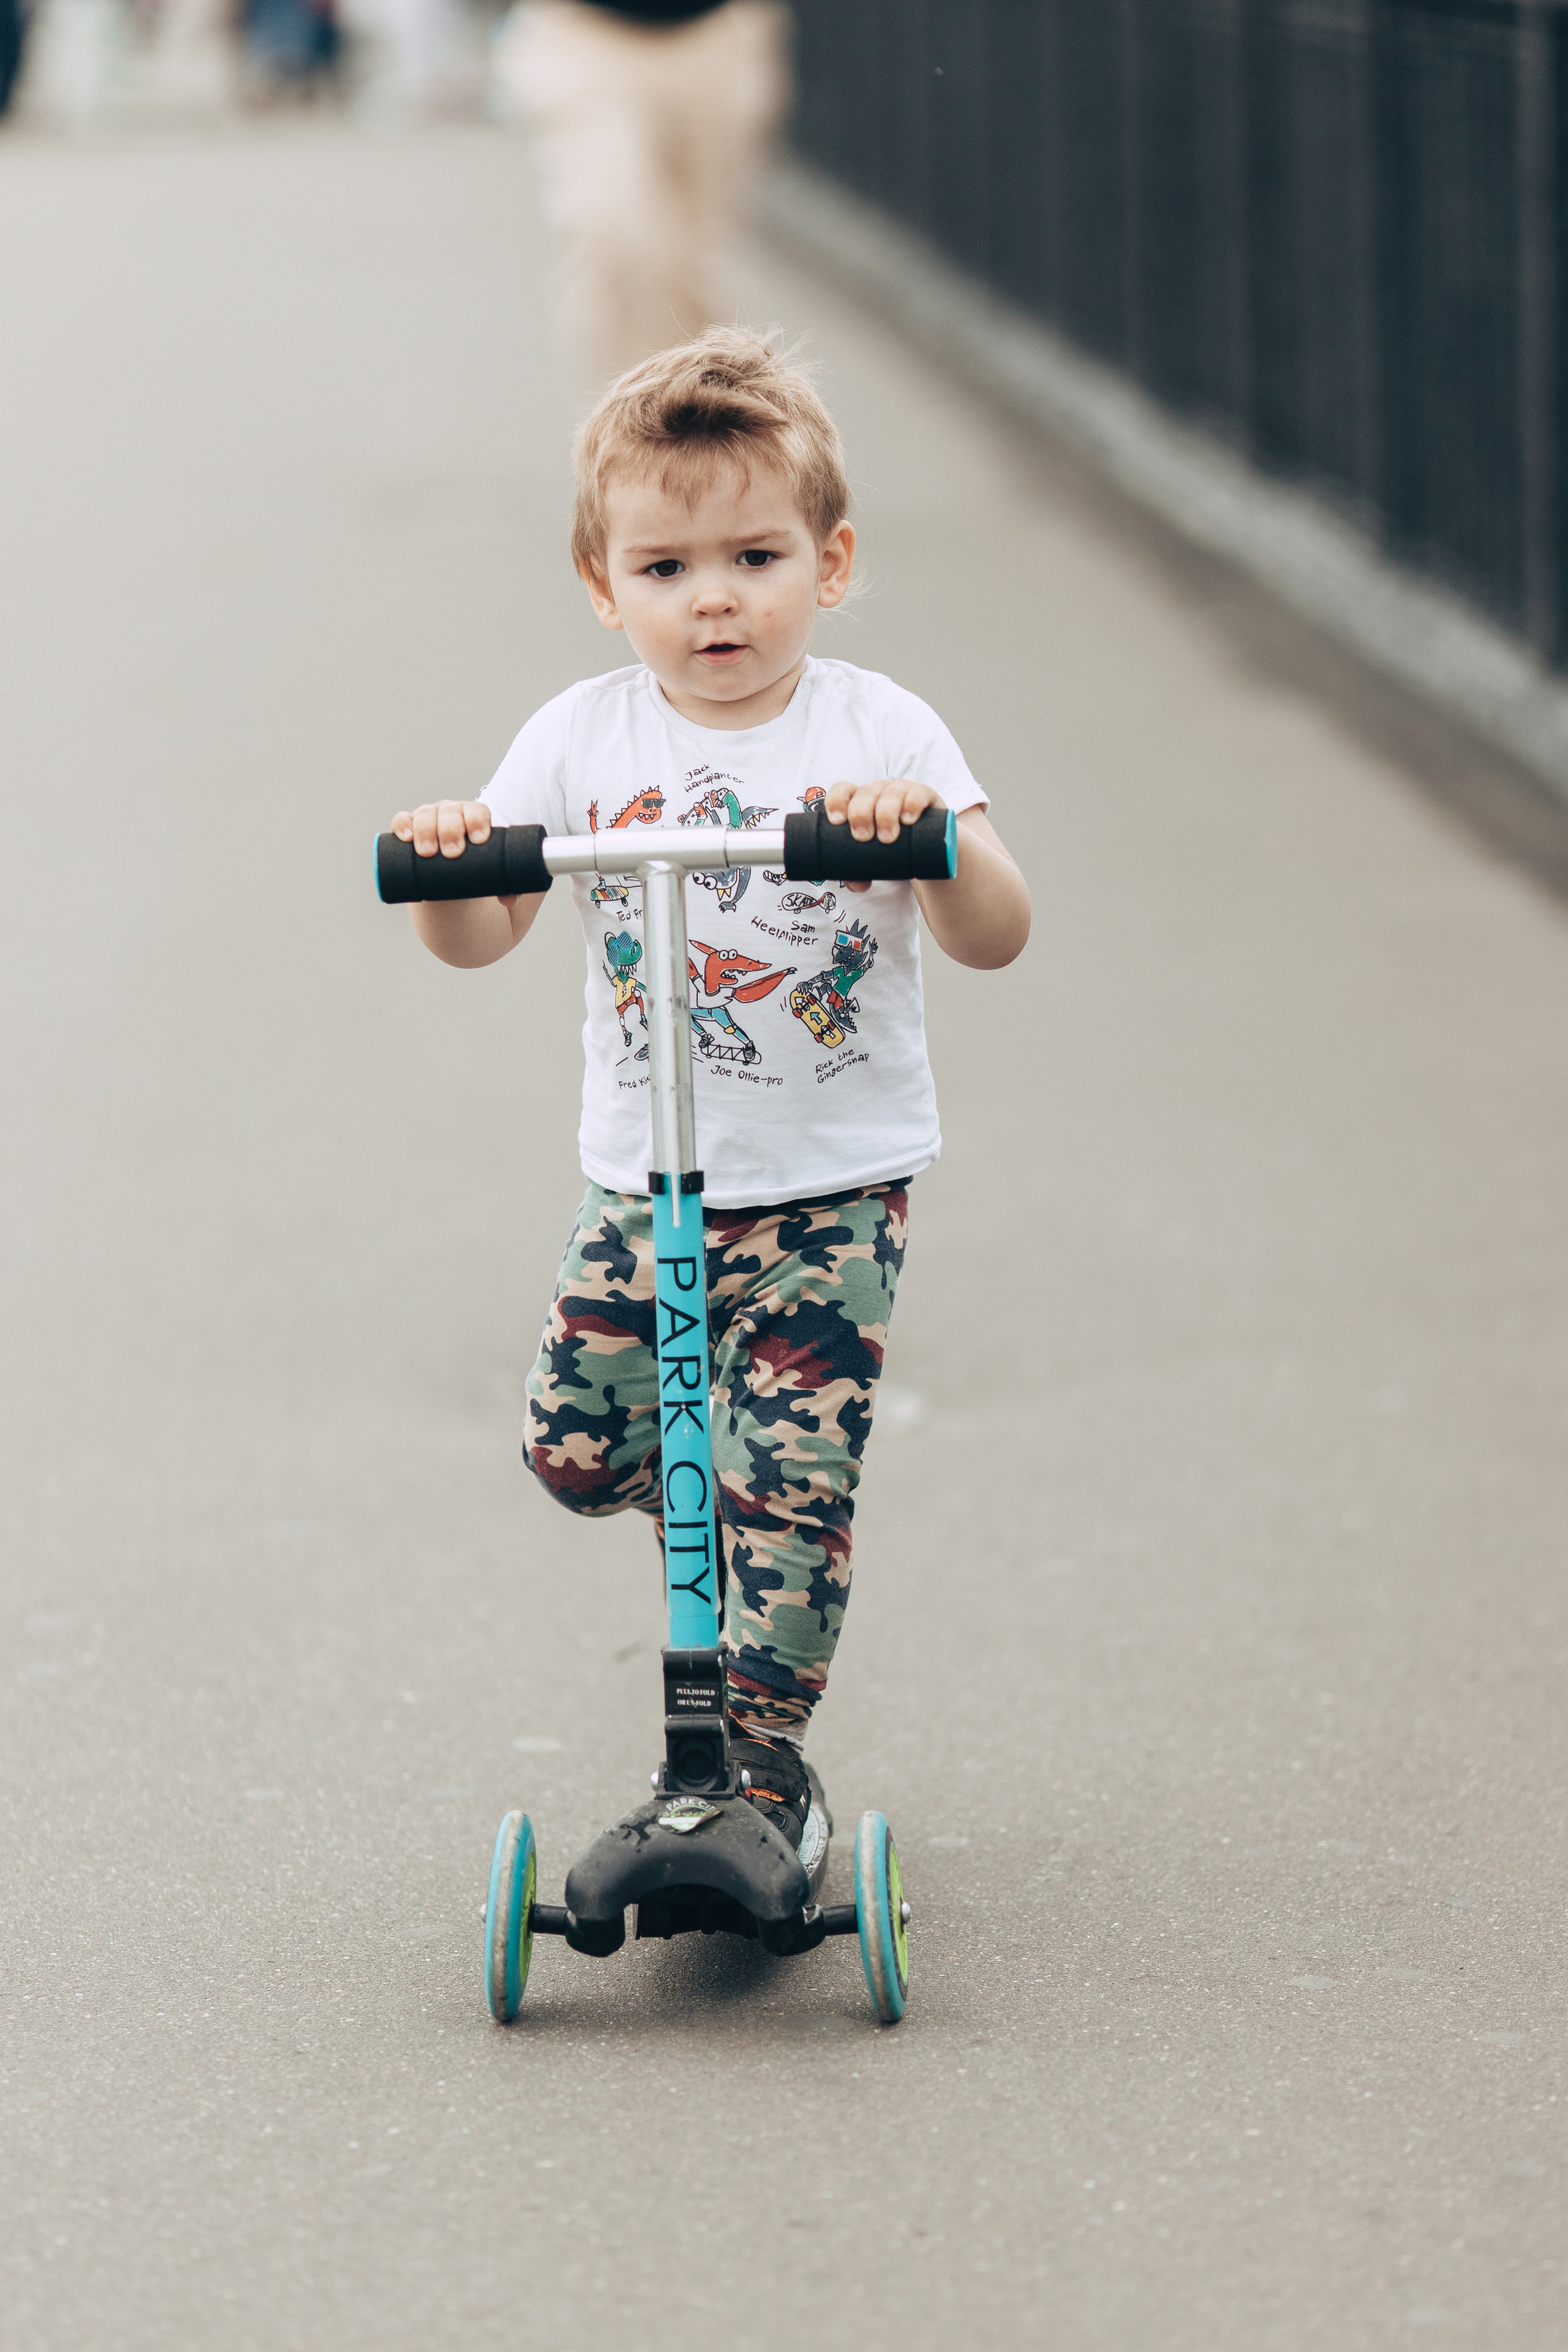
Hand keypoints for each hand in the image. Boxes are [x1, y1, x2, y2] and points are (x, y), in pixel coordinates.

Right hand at [389, 799, 516, 906]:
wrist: (450, 878)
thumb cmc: (475, 871)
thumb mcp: (491, 876)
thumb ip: (505, 886)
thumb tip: (509, 898)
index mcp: (475, 818)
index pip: (477, 812)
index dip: (477, 822)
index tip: (479, 840)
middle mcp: (452, 813)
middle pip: (450, 812)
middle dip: (451, 830)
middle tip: (452, 853)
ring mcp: (429, 818)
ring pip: (425, 815)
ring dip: (425, 831)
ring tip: (427, 853)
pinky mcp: (409, 828)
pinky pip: (402, 821)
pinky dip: (402, 825)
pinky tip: (405, 837)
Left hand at [823, 777, 946, 892]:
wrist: (927, 849)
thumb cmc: (891, 849)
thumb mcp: (873, 859)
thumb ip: (859, 872)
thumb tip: (857, 884)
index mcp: (859, 801)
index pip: (843, 791)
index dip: (837, 801)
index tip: (837, 822)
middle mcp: (879, 792)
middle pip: (865, 792)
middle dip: (861, 814)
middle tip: (863, 838)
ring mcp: (902, 791)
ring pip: (890, 793)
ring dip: (886, 814)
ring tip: (887, 838)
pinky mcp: (925, 796)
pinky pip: (918, 794)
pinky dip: (912, 805)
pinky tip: (908, 820)